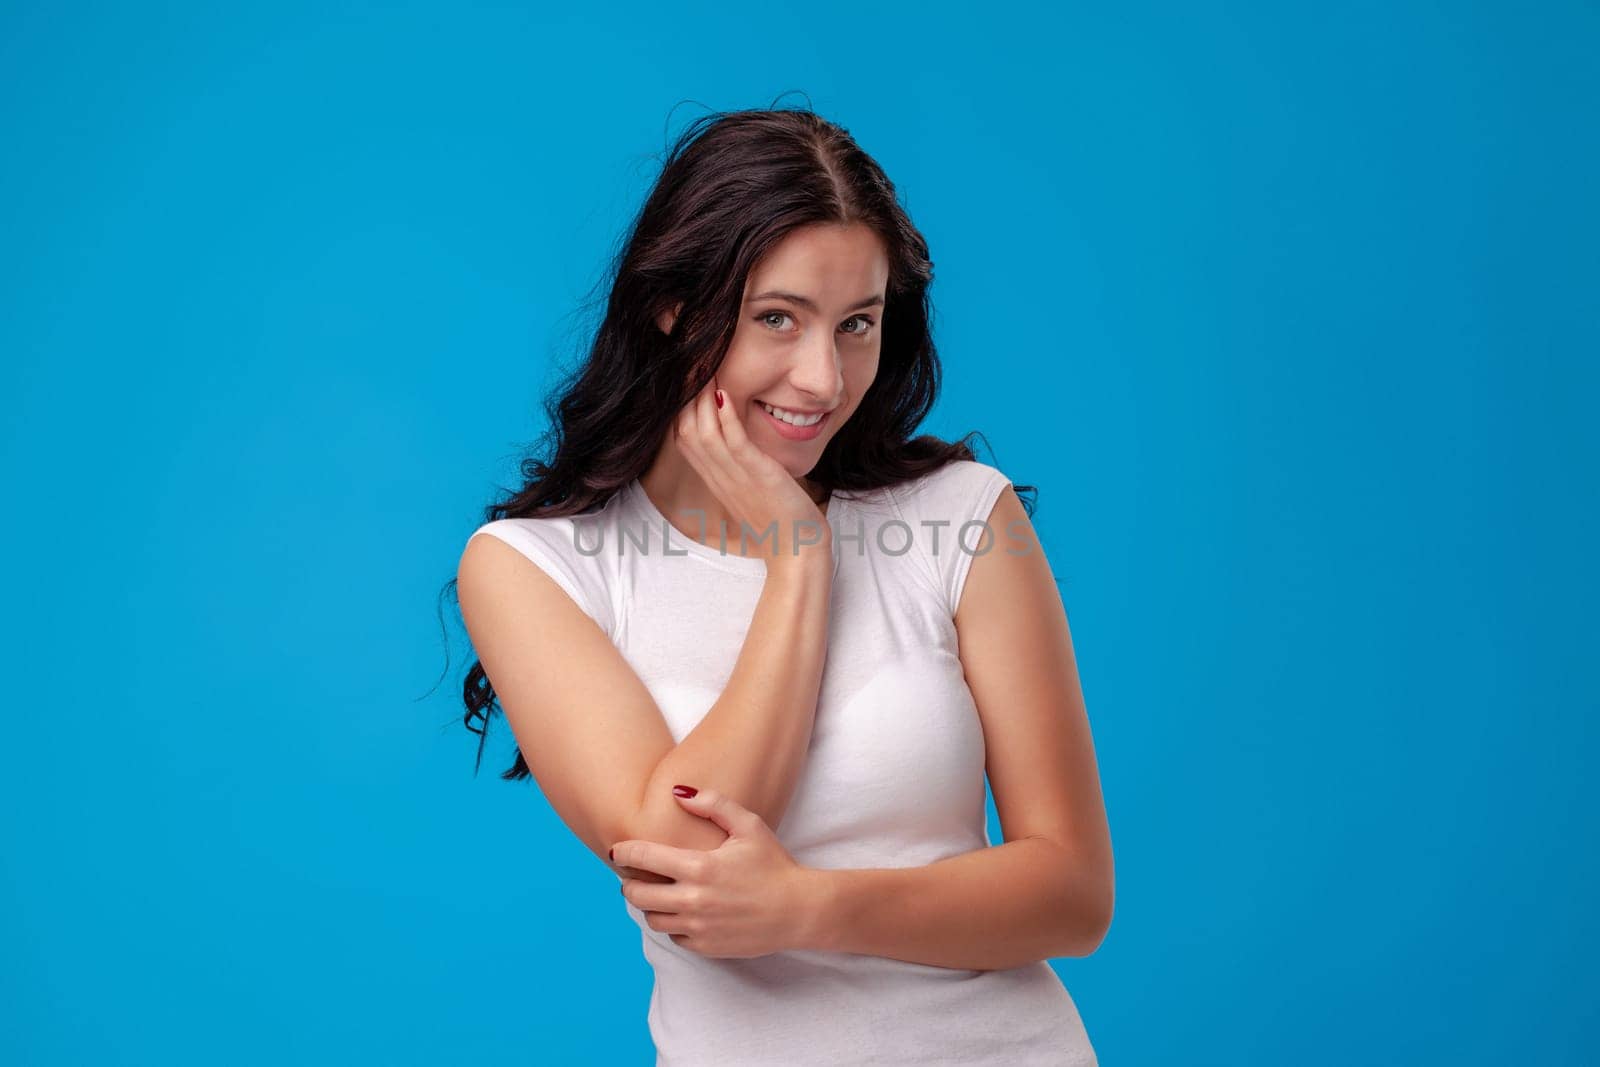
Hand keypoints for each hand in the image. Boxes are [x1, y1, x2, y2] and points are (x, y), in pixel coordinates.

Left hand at [613, 786, 819, 958]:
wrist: (799, 910)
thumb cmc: (774, 864)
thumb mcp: (749, 826)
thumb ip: (713, 804)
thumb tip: (677, 791)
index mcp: (700, 867)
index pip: (643, 858)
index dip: (623, 853)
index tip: (618, 851)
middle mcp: (694, 900)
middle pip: (637, 895)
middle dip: (628, 883)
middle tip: (633, 876)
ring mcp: (699, 928)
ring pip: (652, 919)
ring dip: (649, 906)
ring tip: (657, 893)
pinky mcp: (706, 947)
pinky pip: (675, 937)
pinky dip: (673, 925)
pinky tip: (683, 912)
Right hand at [673, 376, 830, 562]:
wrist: (796, 551)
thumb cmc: (780, 520)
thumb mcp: (751, 487)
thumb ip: (740, 465)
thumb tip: (739, 439)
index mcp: (714, 478)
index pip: (682, 435)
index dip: (679, 404)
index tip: (685, 376)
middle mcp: (717, 476)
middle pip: (684, 429)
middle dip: (684, 393)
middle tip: (690, 359)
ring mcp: (734, 477)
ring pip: (702, 432)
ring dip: (701, 396)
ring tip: (705, 365)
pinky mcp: (756, 476)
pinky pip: (733, 443)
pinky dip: (726, 417)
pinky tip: (724, 393)